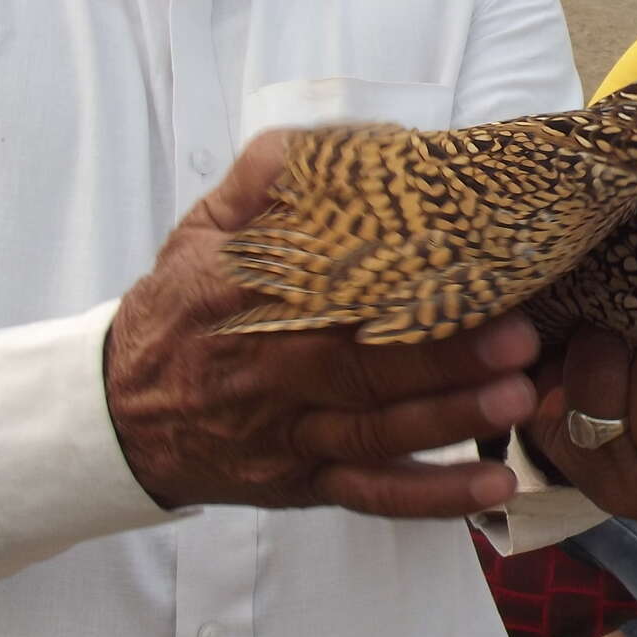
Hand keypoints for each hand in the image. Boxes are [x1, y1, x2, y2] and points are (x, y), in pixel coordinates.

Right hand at [105, 131, 538, 516]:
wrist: (118, 412)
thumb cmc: (182, 306)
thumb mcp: (203, 229)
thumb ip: (266, 176)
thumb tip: (340, 138)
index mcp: (244, 296)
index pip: (324, 286)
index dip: (396, 281)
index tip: (466, 265)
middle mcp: (268, 370)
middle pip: (361, 367)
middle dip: (443, 357)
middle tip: (518, 339)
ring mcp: (287, 434)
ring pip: (374, 433)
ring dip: (449, 420)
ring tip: (517, 398)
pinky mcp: (300, 483)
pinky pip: (370, 495)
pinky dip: (431, 498)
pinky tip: (491, 485)